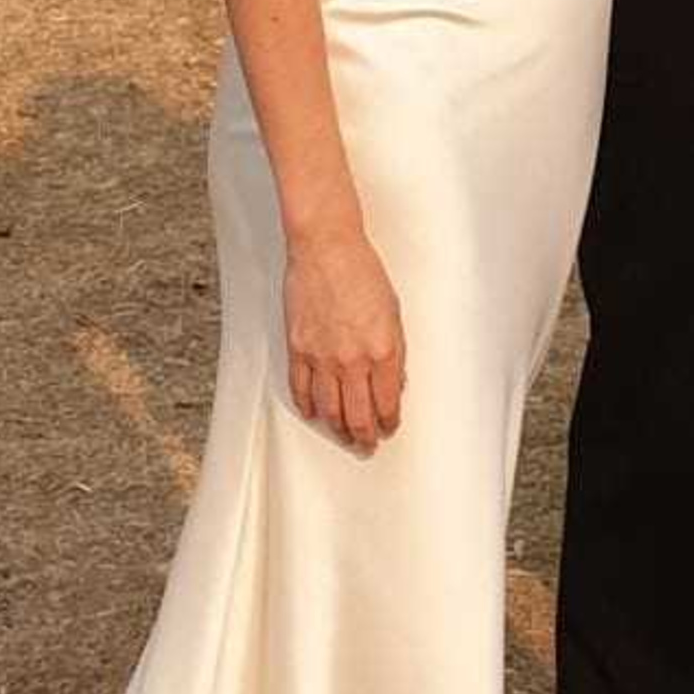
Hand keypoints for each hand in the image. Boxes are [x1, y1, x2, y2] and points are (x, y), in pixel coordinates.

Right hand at [283, 227, 405, 449]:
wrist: (326, 249)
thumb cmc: (362, 272)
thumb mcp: (394, 311)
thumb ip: (395, 350)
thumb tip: (395, 381)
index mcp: (383, 349)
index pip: (386, 401)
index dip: (389, 420)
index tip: (389, 427)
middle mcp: (352, 359)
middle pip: (358, 414)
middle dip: (365, 435)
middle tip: (368, 444)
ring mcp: (322, 357)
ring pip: (330, 409)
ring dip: (338, 427)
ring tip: (344, 435)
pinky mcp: (298, 349)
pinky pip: (301, 389)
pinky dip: (308, 406)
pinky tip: (315, 413)